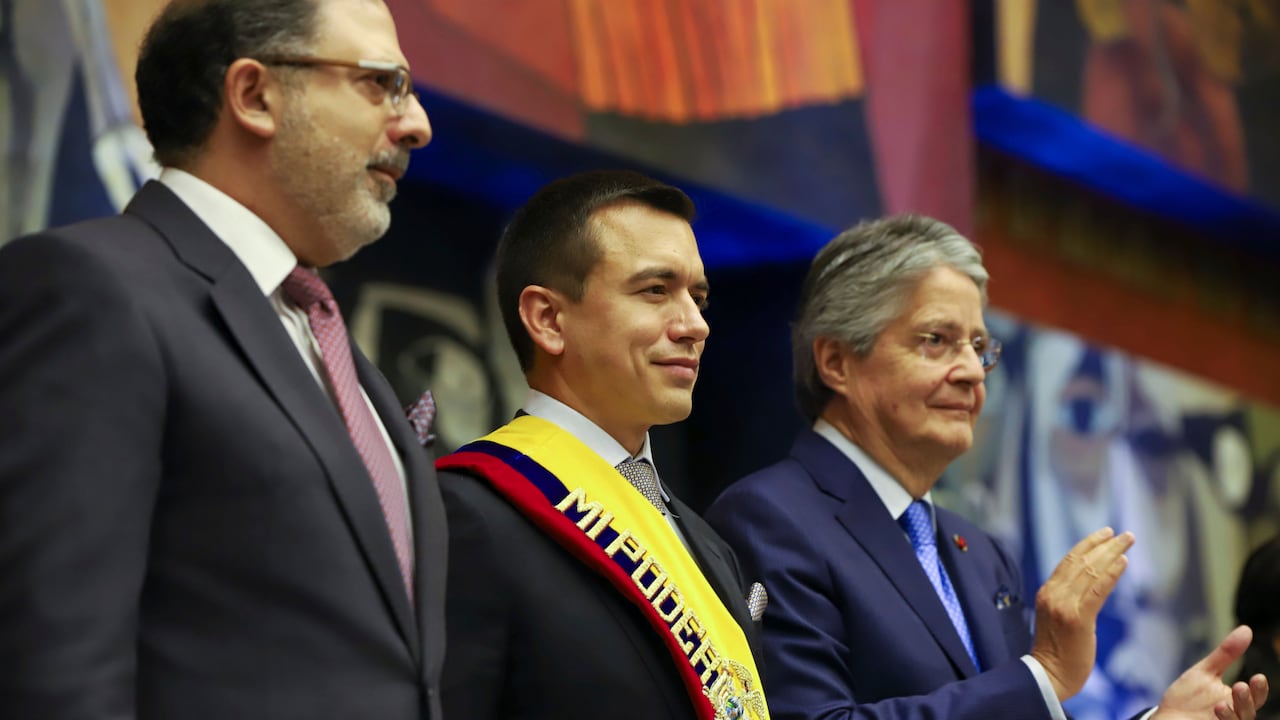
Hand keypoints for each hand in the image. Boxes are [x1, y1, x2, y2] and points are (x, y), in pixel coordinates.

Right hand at [1030, 527, 1133, 700]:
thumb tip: (1087, 587)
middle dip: (1104, 544)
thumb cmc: (1056, 653)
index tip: (1105, 534)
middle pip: (1081, 560)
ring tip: (1128, 540)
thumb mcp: (1056, 618)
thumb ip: (1067, 600)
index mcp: (1047, 592)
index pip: (1069, 560)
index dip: (1088, 544)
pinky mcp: (1078, 618)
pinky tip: (1123, 562)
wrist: (1048, 676)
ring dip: (1112, 553)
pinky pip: (1097, 590)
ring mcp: (1064, 605)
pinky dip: (1111, 573)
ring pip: (1090, 570)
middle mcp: (1053, 593)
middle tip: (1124, 534)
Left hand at [1152, 626, 1268, 719]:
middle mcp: (1235, 716)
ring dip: (1232, 714)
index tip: (1258, 677)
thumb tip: (1247, 629)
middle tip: (1240, 686)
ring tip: (1221, 704)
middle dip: (1246, 701)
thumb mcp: (1205, 672)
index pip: (1256, 697)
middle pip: (1249, 712)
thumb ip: (1226, 654)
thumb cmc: (1189, 697)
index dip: (1259, 689)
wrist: (1167, 718)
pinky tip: (1215, 711)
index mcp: (1237, 701)